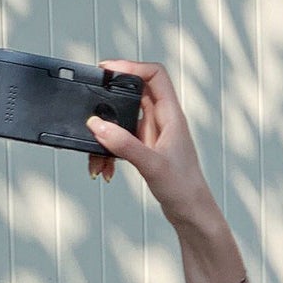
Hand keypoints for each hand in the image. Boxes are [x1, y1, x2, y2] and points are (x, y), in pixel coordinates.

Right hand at [82, 58, 216, 229]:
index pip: (155, 75)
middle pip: (133, 93)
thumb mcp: (152, 166)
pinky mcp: (146, 150)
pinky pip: (120, 141)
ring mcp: (154, 135)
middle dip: (109, 99)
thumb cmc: (184, 190)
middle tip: (90, 104)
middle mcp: (163, 121)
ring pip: (122, 120)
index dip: (131, 66)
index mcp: (172, 116)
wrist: (192, 215)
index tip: (107, 69)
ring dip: (106, 135)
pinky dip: (109, 151)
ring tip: (96, 156)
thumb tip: (97, 125)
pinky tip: (104, 168)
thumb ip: (124, 145)